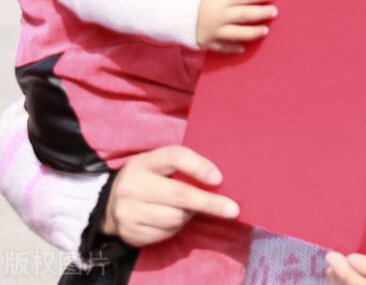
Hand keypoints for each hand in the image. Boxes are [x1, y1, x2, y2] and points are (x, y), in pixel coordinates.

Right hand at [103, 146, 239, 246]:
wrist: (107, 203)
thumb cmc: (147, 178)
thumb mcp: (158, 164)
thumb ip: (183, 166)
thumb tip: (220, 179)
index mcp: (145, 162)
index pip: (175, 158)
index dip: (199, 166)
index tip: (219, 179)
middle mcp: (133, 186)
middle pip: (179, 195)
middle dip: (210, 203)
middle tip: (232, 209)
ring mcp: (128, 211)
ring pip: (175, 218)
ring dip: (190, 215)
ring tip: (190, 209)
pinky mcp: (130, 232)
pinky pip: (166, 233)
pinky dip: (176, 228)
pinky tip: (173, 219)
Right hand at [197, 0, 276, 52]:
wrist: (168, 12)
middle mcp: (218, 15)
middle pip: (244, 14)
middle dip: (261, 13)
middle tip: (275, 12)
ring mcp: (213, 30)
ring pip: (237, 33)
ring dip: (253, 32)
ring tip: (265, 30)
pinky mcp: (207, 42)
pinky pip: (223, 47)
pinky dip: (233, 48)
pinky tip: (243, 48)